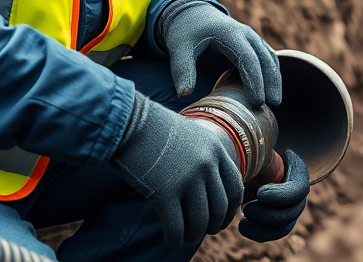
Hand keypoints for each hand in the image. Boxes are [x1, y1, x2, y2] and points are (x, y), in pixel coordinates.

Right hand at [112, 93, 243, 248]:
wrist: (127, 121)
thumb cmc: (154, 128)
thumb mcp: (190, 134)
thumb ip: (204, 157)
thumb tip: (209, 188)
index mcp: (215, 149)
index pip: (235, 187)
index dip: (231, 209)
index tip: (222, 219)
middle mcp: (206, 164)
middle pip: (219, 208)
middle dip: (213, 225)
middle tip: (204, 231)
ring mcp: (186, 178)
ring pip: (199, 221)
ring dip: (193, 235)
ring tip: (185, 237)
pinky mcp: (164, 192)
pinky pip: (176, 227)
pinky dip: (175, 238)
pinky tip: (170, 240)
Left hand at [159, 0, 281, 107]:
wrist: (193, 14)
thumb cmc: (186, 32)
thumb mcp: (179, 49)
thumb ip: (182, 70)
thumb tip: (184, 95)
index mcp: (229, 33)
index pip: (248, 58)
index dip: (254, 80)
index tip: (257, 101)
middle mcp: (245, 34)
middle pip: (265, 58)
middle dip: (270, 82)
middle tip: (272, 105)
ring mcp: (251, 38)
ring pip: (270, 58)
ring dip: (274, 79)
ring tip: (275, 102)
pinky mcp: (252, 45)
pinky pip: (267, 58)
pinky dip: (271, 74)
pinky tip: (270, 91)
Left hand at [239, 150, 308, 242]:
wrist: (248, 168)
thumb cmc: (252, 157)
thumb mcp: (258, 152)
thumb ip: (260, 152)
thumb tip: (253, 148)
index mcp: (298, 173)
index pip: (298, 190)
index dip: (280, 196)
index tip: (259, 193)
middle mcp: (299, 194)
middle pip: (292, 212)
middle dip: (267, 214)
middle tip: (247, 208)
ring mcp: (291, 210)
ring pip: (284, 227)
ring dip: (262, 226)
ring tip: (243, 217)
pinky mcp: (279, 223)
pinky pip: (274, 234)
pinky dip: (258, 234)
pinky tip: (242, 226)